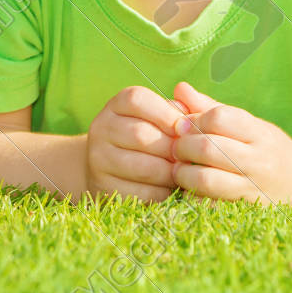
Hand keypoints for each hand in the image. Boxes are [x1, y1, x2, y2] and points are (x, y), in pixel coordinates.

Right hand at [85, 86, 183, 202]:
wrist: (112, 167)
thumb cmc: (149, 136)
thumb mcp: (158, 117)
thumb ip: (178, 111)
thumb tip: (193, 120)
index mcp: (116, 105)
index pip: (137, 100)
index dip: (165, 113)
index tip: (185, 129)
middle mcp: (101, 128)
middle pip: (141, 134)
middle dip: (172, 147)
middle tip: (190, 156)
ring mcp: (98, 158)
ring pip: (143, 167)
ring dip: (170, 173)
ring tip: (184, 173)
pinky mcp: (104, 187)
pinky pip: (141, 193)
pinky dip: (163, 193)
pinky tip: (172, 189)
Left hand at [169, 83, 291, 204]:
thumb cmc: (266, 147)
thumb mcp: (247, 123)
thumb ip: (210, 107)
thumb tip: (179, 88)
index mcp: (258, 132)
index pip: (219, 118)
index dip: (194, 120)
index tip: (183, 125)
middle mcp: (258, 159)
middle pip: (208, 148)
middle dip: (182, 146)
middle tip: (176, 148)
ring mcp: (253, 187)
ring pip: (206, 179)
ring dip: (183, 173)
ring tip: (179, 169)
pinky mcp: (245, 210)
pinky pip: (209, 205)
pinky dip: (193, 197)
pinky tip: (190, 190)